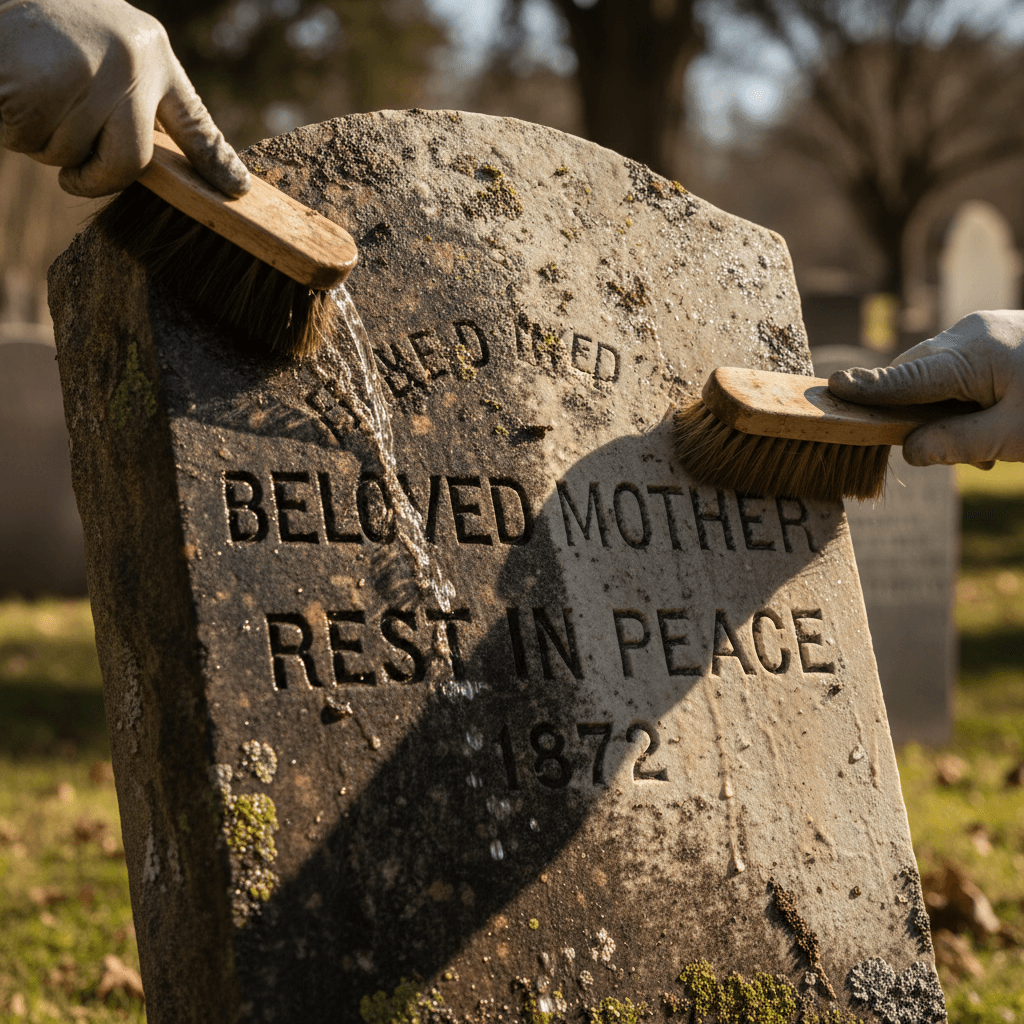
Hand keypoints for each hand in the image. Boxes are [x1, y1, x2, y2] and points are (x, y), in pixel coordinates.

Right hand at [0, 0, 249, 197]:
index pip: (193, 120)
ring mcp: (87, 71)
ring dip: (43, 141)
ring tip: (30, 90)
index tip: (237, 190)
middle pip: (130, 161)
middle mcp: (130, 60)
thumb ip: (136, 101)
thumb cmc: (44, 34)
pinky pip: (30, 139)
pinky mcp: (39, 84)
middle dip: (96, 178)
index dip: (214, 160)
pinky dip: (13, 130)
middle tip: (74, 178)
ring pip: (71, 155)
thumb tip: (167, 169)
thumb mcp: (107, 55)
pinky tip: (8, 88)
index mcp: (152, 52)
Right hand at [828, 310, 1023, 468]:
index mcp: (969, 355)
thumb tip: (908, 451)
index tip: (834, 388)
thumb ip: (958, 444)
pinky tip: (991, 421)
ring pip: (933, 376)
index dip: (867, 389)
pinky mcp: (989, 336)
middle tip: (966, 455)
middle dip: (917, 417)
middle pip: (913, 379)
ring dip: (944, 412)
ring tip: (991, 444)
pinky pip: (955, 369)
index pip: (903, 379)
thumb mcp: (1015, 435)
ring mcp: (978, 330)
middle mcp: (966, 334)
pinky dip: (960, 398)